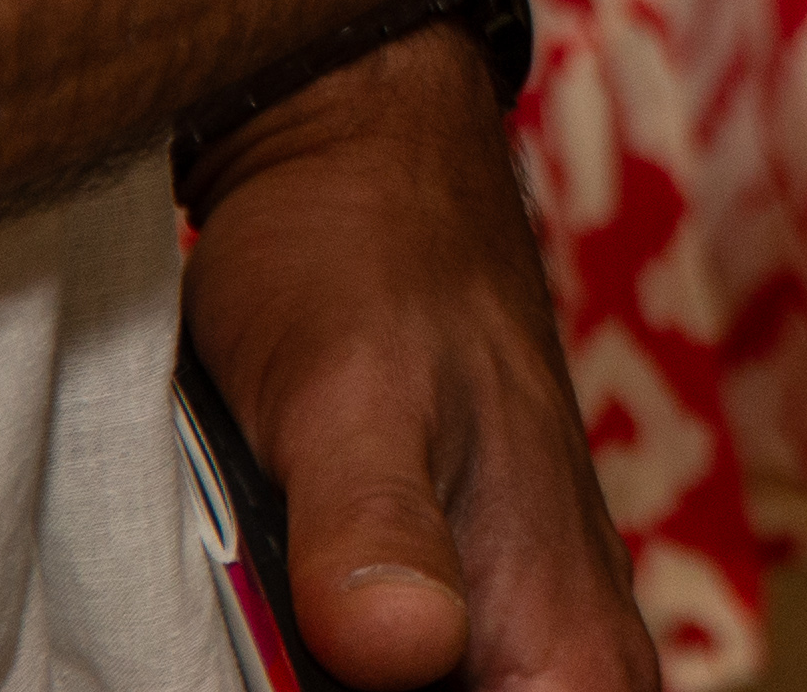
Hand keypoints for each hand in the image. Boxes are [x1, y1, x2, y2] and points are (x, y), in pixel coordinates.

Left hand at [178, 26, 654, 691]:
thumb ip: (376, 534)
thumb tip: (399, 649)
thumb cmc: (365, 260)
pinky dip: (290, 676)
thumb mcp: (351, 397)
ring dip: (295, 681)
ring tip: (249, 612)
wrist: (360, 166)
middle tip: (256, 627)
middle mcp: (553, 663)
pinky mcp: (431, 625)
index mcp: (568, 646)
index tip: (300, 672)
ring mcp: (491, 646)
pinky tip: (238, 638)